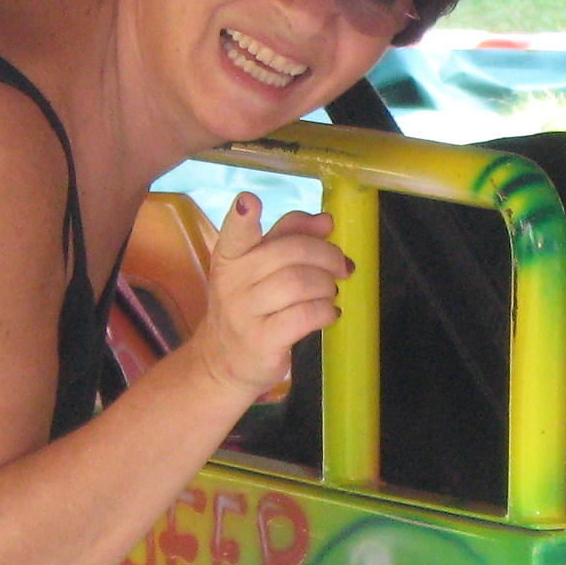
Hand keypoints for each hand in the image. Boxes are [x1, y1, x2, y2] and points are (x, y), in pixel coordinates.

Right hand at [188, 192, 350, 400]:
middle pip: (288, 253)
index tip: (251, 201)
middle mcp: (232, 283)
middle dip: (326, 255)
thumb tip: (325, 220)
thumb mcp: (259, 270)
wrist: (224, 363)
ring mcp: (245, 313)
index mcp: (229, 258)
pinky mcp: (263, 341)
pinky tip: (329, 314)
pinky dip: (326, 311)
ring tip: (331, 292)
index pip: (236, 233)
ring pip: (300, 283)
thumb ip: (289, 238)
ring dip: (327, 286)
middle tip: (341, 266)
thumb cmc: (248, 309)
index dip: (244, 217)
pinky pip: (305, 316)